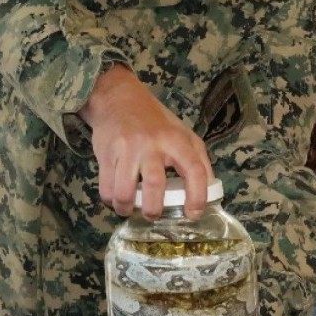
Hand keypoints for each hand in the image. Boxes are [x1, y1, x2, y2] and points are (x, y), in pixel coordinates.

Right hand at [80, 65, 212, 218]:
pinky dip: (110, 200)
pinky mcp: (105, 153)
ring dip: (127, 208)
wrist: (119, 99)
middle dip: (154, 210)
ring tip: (131, 210)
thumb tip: (209, 189)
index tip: (193, 214)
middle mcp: (152, 144)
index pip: (194, 170)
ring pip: (125, 191)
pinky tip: (117, 199)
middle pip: (155, 185)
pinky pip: (106, 187)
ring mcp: (127, 149)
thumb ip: (199, 160)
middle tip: (154, 216)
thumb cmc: (156, 122)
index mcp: (177, 140)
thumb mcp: (184, 134)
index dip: (197, 196)